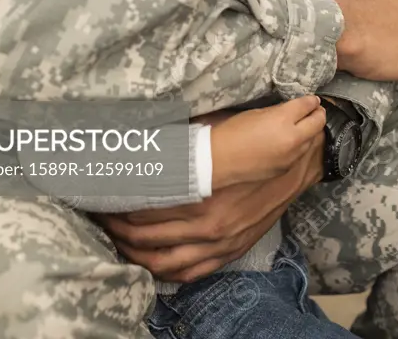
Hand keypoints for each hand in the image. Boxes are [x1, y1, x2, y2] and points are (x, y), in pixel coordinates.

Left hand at [92, 131, 323, 282]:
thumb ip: (180, 136)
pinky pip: (189, 271)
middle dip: (115, 224)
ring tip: (114, 237)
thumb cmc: (256, 135)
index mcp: (201, 186)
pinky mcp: (231, 250)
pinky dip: (163, 270)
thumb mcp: (216, 126)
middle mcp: (208, 220)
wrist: (301, 158)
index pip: (143, 200)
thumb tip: (141, 132)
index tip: (98, 189)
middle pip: (145, 233)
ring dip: (133, 251)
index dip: (116, 197)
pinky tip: (148, 260)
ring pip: (162, 260)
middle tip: (97, 213)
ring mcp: (220, 240)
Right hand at [209, 94, 325, 187]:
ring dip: (311, 131)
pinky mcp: (287, 168)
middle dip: (318, 114)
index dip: (311, 100)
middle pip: (318, 123)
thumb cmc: (234, 131)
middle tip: (315, 110)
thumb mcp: (258, 112)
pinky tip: (291, 141)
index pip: (307, 105)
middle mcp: (293, 138)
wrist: (220, 160)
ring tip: (304, 125)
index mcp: (283, 119)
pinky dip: (300, 145)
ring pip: (312, 140)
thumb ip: (279, 110)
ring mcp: (292, 156)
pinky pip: (300, 153)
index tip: (312, 99)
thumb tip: (294, 109)